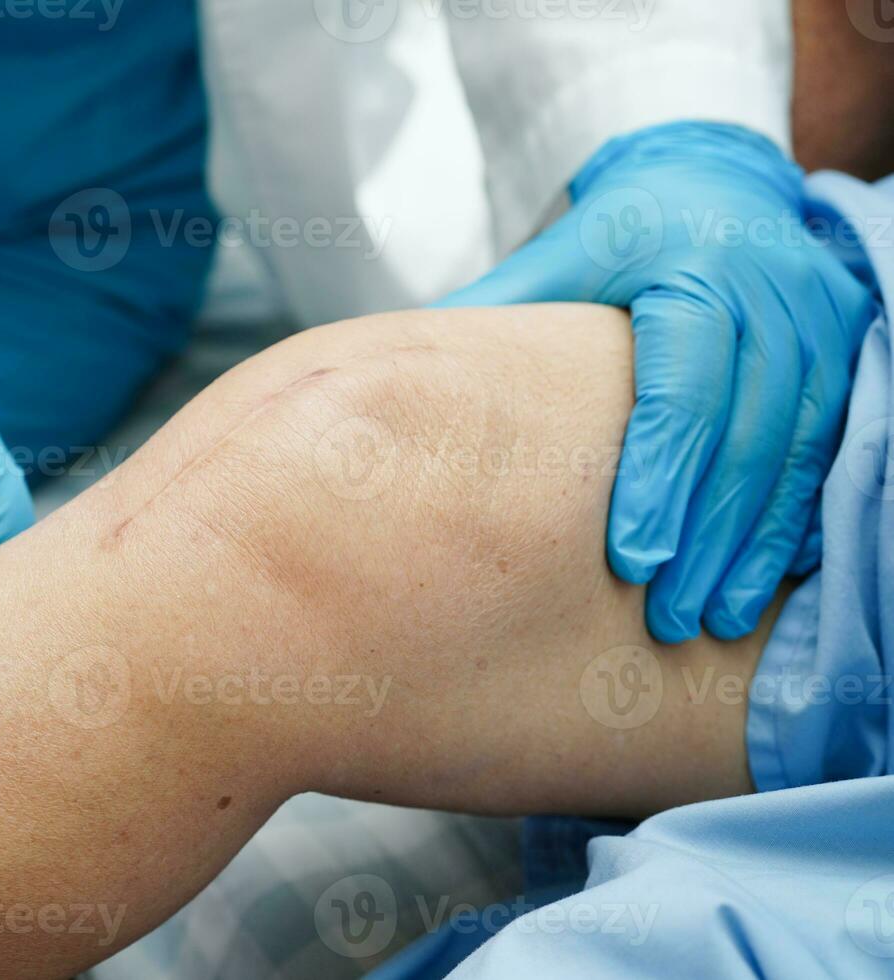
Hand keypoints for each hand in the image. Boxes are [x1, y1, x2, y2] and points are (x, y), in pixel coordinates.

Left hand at [438, 122, 876, 642]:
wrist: (715, 179)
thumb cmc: (625, 228)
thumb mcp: (564, 254)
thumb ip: (502, 309)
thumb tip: (391, 363)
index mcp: (696, 270)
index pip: (681, 394)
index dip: (659, 481)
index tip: (631, 559)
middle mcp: (774, 294)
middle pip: (746, 436)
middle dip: (709, 535)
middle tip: (670, 615)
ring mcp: (824, 321)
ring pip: (798, 452)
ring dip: (759, 543)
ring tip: (716, 614)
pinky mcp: (853, 346)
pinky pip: (834, 446)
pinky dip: (801, 515)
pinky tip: (772, 574)